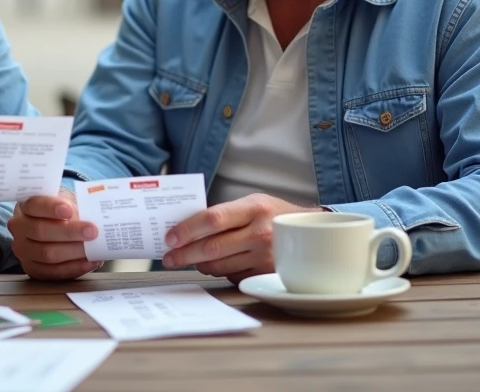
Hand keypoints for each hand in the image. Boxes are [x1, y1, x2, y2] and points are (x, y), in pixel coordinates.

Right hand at [7, 190, 102, 279]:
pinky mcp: (32, 269)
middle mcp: (19, 228)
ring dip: (73, 251)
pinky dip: (74, 267)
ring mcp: (23, 250)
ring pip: (46, 253)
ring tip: (93, 248)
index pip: (34, 205)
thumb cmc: (62, 213)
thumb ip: (72, 209)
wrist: (56, 228)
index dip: (51, 208)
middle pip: (40, 231)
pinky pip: (53, 272)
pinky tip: (89, 262)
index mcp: (25, 206)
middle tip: (92, 231)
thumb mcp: (65, 203)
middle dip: (69, 232)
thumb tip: (89, 218)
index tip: (69, 210)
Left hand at [162, 194, 322, 285]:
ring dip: (200, 264)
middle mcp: (261, 232)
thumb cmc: (273, 214)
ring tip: (190, 259)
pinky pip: (232, 276)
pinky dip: (220, 271)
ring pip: (219, 266)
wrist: (311, 232)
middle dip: (184, 254)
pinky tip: (217, 263)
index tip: (170, 238)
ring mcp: (265, 256)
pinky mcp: (267, 274)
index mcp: (254, 207)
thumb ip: (224, 214)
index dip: (187, 229)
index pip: (212, 219)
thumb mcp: (253, 203)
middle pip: (212, 247)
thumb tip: (186, 228)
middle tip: (169, 258)